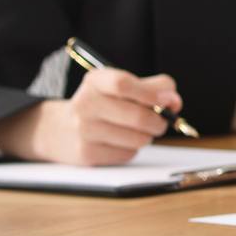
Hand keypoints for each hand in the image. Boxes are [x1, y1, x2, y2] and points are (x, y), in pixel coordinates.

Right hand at [0, 68, 181, 165]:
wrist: (61, 130)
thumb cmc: (103, 105)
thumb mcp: (120, 88)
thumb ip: (153, 88)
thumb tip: (174, 102)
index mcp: (95, 82)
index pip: (123, 84)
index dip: (152, 93)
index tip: (170, 100)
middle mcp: (86, 104)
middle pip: (138, 116)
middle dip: (160, 121)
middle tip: (161, 121)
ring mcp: (84, 130)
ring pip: (138, 138)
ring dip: (147, 136)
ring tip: (138, 131)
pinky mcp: (87, 153)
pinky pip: (128, 153)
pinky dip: (133, 149)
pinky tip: (120, 142)